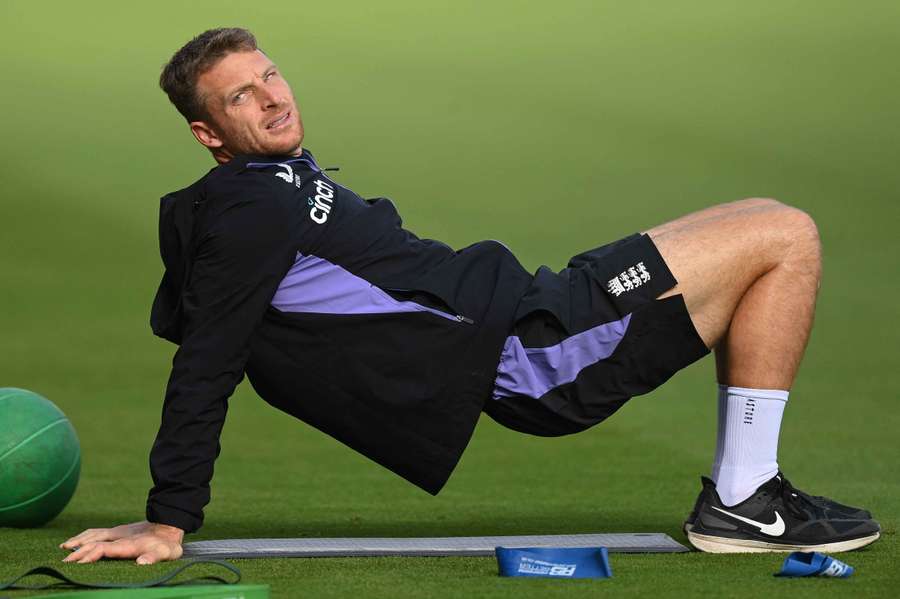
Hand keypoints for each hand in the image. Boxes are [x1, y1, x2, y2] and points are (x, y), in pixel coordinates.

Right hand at [60, 521, 183, 564]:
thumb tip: (142, 563)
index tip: (76, 563)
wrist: (170, 524)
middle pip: (93, 542)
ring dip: (78, 541)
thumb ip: (154, 558)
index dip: (89, 555)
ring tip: (63, 549)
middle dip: (78, 551)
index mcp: (127, 544)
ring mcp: (117, 532)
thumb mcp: (167, 553)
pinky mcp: (118, 531)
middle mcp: (119, 537)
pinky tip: (76, 541)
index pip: (103, 548)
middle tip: (63, 562)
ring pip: (93, 535)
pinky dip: (84, 536)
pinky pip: (96, 533)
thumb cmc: (167, 544)